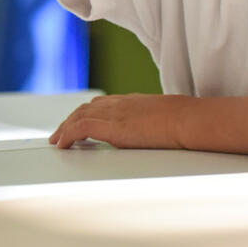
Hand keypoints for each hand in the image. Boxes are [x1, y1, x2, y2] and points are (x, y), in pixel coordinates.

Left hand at [49, 94, 193, 149]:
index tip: (78, 122)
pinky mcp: (113, 127)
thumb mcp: (169, 119)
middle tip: (60, 134)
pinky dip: (68, 134)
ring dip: (64, 128)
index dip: (87, 112)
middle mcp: (121, 104)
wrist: (190, 120)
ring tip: (57, 141)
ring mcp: (116, 114)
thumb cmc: (187, 121)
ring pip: (79, 115)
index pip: (103, 103)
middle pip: (87, 108)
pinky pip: (81, 128)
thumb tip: (161, 133)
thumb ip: (156, 123)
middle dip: (70, 120)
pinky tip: (63, 145)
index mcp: (134, 101)